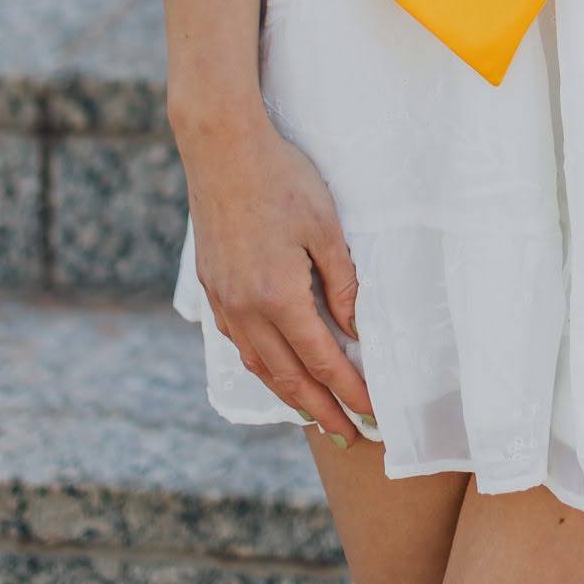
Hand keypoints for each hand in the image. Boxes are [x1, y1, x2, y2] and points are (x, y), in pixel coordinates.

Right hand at [175, 105, 373, 445]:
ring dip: (288, 395)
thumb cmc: (281, 178)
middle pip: (288, 377)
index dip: (348, 391)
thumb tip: (353, 330)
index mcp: (279, 298)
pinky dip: (260, 365)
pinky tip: (273, 368)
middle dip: (321, 410)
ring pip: (258, 365)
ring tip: (314, 415)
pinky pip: (238, 342)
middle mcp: (246, 309)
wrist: (222, 147)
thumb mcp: (325, 228)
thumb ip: (342, 284)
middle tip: (347, 436)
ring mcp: (224, 300)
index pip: (321, 361)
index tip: (370, 415)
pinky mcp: (212, 286)